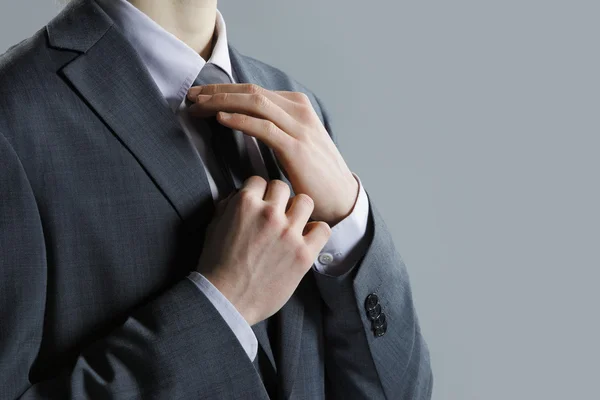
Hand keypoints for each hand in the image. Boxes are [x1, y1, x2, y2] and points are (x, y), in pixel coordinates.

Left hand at [187, 83, 358, 225]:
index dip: (223, 90)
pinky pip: (263, 128)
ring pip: (254, 103)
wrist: (341, 198)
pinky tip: (220, 119)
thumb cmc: (314, 175)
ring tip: (198, 106)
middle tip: (191, 97)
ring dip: (222, 102)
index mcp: (297, 106)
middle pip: (250, 92)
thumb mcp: (295, 143)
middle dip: (217, 92)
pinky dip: (239, 120)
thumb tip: (245, 121)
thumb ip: (275, 128)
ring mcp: (299, 127)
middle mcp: (299, 111)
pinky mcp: (296, 147)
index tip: (200, 95)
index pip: (253, 90)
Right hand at [196, 176, 331, 325]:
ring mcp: (289, 233)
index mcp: (245, 204)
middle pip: (283, 188)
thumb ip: (228, 207)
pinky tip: (306, 239)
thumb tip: (238, 196)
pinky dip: (316, 232)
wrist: (225, 300)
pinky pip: (322, 229)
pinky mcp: (303, 254)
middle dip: (278, 199)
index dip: (258, 193)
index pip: (259, 181)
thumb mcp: (213, 228)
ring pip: (305, 202)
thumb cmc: (215, 266)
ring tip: (292, 224)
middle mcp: (269, 214)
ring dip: (298, 211)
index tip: (259, 204)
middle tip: (275, 215)